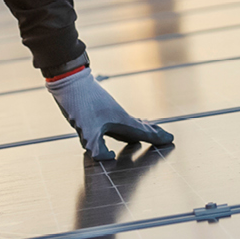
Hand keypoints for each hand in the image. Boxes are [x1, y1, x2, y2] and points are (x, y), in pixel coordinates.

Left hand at [45, 67, 173, 161]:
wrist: (69, 79)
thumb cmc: (80, 103)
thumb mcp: (87, 130)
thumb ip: (98, 149)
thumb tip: (109, 159)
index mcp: (121, 121)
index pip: (143, 133)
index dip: (156, 138)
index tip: (170, 139)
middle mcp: (118, 116)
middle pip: (140, 127)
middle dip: (152, 133)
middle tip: (164, 136)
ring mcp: (109, 112)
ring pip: (129, 124)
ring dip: (140, 129)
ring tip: (146, 133)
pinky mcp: (98, 111)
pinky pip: (119, 122)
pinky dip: (125, 127)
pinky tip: (117, 129)